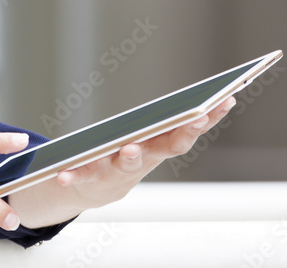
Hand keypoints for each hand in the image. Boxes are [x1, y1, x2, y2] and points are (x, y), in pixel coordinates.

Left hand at [54, 95, 237, 207]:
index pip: (187, 132)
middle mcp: (143, 159)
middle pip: (164, 147)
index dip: (206, 118)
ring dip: (131, 156)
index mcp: (159, 146)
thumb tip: (218, 96)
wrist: (98, 190)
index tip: (224, 101)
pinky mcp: (90, 178)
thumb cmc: (130, 155)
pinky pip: (81, 176)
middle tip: (194, 117)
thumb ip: (178, 123)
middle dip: (179, 134)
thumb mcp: (153, 140)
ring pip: (126, 163)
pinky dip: (73, 175)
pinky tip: (62, 174)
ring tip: (131, 148)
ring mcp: (118, 170)